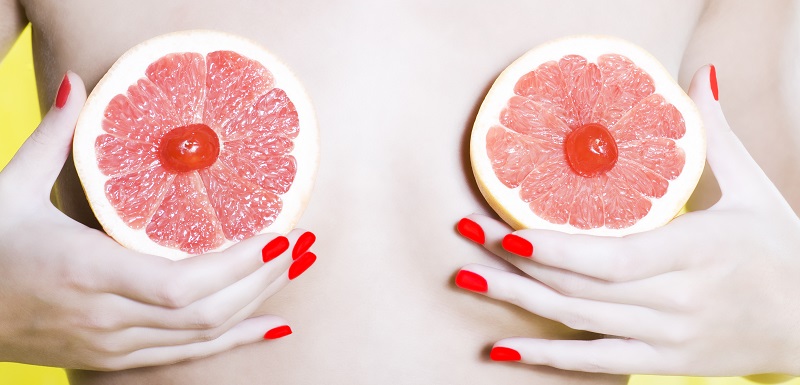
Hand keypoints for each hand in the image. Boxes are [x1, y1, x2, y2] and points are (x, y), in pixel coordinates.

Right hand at [0, 72, 317, 370]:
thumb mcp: (10, 189)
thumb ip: (53, 137)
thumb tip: (76, 82)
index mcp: (85, 271)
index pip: (181, 284)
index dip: (237, 266)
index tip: (280, 236)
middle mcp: (105, 317)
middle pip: (206, 312)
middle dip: (264, 278)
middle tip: (305, 244)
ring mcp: (111, 345)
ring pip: (202, 335)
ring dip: (258, 303)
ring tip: (298, 270)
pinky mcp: (114, 358)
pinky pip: (186, 355)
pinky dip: (235, 340)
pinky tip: (273, 325)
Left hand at [454, 66, 799, 375]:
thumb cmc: (781, 252)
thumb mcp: (754, 191)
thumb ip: (717, 137)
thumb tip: (698, 76)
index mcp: (696, 251)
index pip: (611, 258)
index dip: (553, 249)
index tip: (503, 230)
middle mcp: (676, 299)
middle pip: (579, 285)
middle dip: (514, 262)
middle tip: (464, 237)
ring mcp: (667, 336)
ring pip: (578, 319)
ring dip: (517, 301)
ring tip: (467, 280)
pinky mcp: (663, 359)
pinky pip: (595, 361)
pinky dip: (548, 357)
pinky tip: (504, 349)